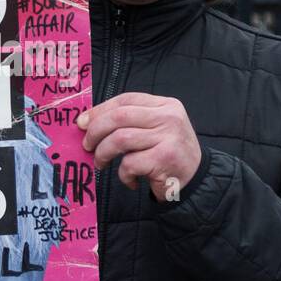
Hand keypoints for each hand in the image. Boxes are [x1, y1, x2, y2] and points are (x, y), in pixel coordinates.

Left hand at [77, 92, 201, 201]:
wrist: (197, 180)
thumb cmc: (168, 154)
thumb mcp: (155, 129)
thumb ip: (130, 122)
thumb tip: (87, 121)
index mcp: (166, 105)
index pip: (126, 100)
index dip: (100, 110)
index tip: (83, 122)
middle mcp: (169, 117)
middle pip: (120, 116)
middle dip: (96, 131)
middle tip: (87, 145)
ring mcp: (168, 137)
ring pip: (120, 139)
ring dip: (104, 154)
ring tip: (102, 164)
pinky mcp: (164, 159)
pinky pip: (129, 163)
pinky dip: (123, 175)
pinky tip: (131, 180)